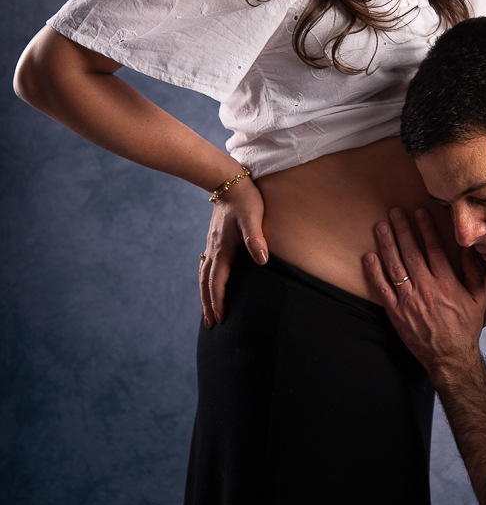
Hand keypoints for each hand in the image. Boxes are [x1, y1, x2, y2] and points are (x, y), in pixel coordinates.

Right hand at [199, 178, 268, 327]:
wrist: (228, 179)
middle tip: (211, 325)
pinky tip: (211, 283)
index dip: (218, 301)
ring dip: (205, 294)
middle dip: (208, 305)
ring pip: (204, 275)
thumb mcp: (253, 217)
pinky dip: (207, 280)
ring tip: (208, 310)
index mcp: (223, 249)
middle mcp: (214, 249)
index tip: (221, 319)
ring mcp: (212, 244)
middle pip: (206, 283)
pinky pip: (207, 266)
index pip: (217, 282)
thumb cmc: (245, 199)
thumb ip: (256, 238)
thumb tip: (262, 260)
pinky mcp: (215, 239)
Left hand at [364, 207, 485, 380]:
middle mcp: (427, 288)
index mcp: (447, 282)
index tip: (418, 212)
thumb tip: (469, 250)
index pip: (434, 248)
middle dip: (402, 229)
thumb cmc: (466, 327)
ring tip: (381, 226)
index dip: (425, 228)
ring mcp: (409, 300)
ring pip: (395, 266)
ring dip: (387, 244)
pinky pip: (383, 288)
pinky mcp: (396, 313)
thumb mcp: (478, 298)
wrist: (450, 357)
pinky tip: (369, 256)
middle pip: (411, 252)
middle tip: (394, 212)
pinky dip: (374, 272)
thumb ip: (473, 272)